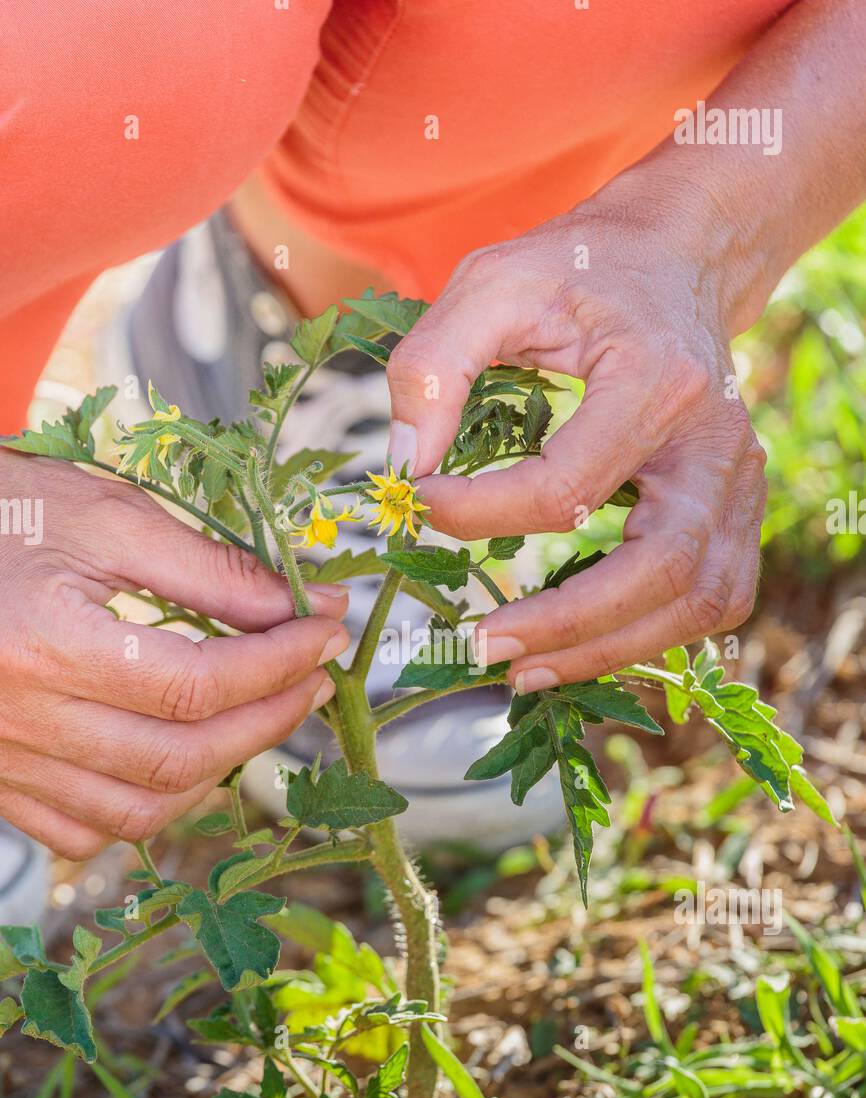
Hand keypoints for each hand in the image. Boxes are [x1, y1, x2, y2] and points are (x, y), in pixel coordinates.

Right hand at [0, 453, 348, 857]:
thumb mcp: (105, 517)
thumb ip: (212, 570)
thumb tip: (309, 606)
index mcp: (43, 643)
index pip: (196, 682)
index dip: (277, 664)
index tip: (324, 634)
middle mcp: (18, 719)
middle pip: (177, 756)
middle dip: (266, 721)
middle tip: (312, 680)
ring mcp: (0, 760)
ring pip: (136, 811)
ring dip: (216, 773)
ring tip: (257, 720)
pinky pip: (80, 832)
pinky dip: (145, 809)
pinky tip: (176, 762)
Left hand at [385, 185, 766, 692]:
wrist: (672, 259)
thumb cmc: (578, 274)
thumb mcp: (492, 283)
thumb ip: (434, 363)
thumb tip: (403, 466)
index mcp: (657, 380)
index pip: (566, 487)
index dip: (480, 515)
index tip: (418, 506)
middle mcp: (718, 441)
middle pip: (662, 568)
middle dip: (566, 624)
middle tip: (482, 647)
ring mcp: (742, 482)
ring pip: (699, 600)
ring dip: (610, 649)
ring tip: (523, 669)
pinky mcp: (739, 508)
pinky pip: (712, 599)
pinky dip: (649, 637)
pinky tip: (578, 647)